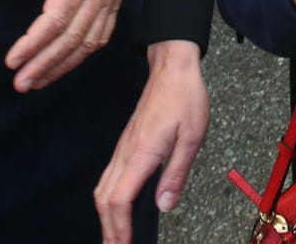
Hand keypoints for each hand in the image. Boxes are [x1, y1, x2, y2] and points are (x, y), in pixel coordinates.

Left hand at [0, 0, 127, 91]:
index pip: (57, 19)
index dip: (33, 43)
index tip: (12, 61)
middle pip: (73, 38)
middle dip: (45, 64)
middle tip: (20, 83)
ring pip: (89, 43)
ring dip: (62, 66)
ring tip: (37, 82)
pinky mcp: (114, 1)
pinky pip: (101, 36)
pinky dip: (81, 56)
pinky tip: (63, 66)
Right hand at [94, 40, 207, 242]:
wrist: (172, 68)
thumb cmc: (185, 98)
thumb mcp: (191, 137)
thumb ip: (176, 174)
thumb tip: (163, 205)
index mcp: (142, 153)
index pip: (119, 198)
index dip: (119, 227)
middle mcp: (126, 153)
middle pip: (104, 199)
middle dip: (108, 229)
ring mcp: (122, 149)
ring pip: (103, 189)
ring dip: (106, 217)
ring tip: (115, 238)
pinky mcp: (125, 145)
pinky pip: (109, 178)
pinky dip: (109, 200)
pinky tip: (117, 209)